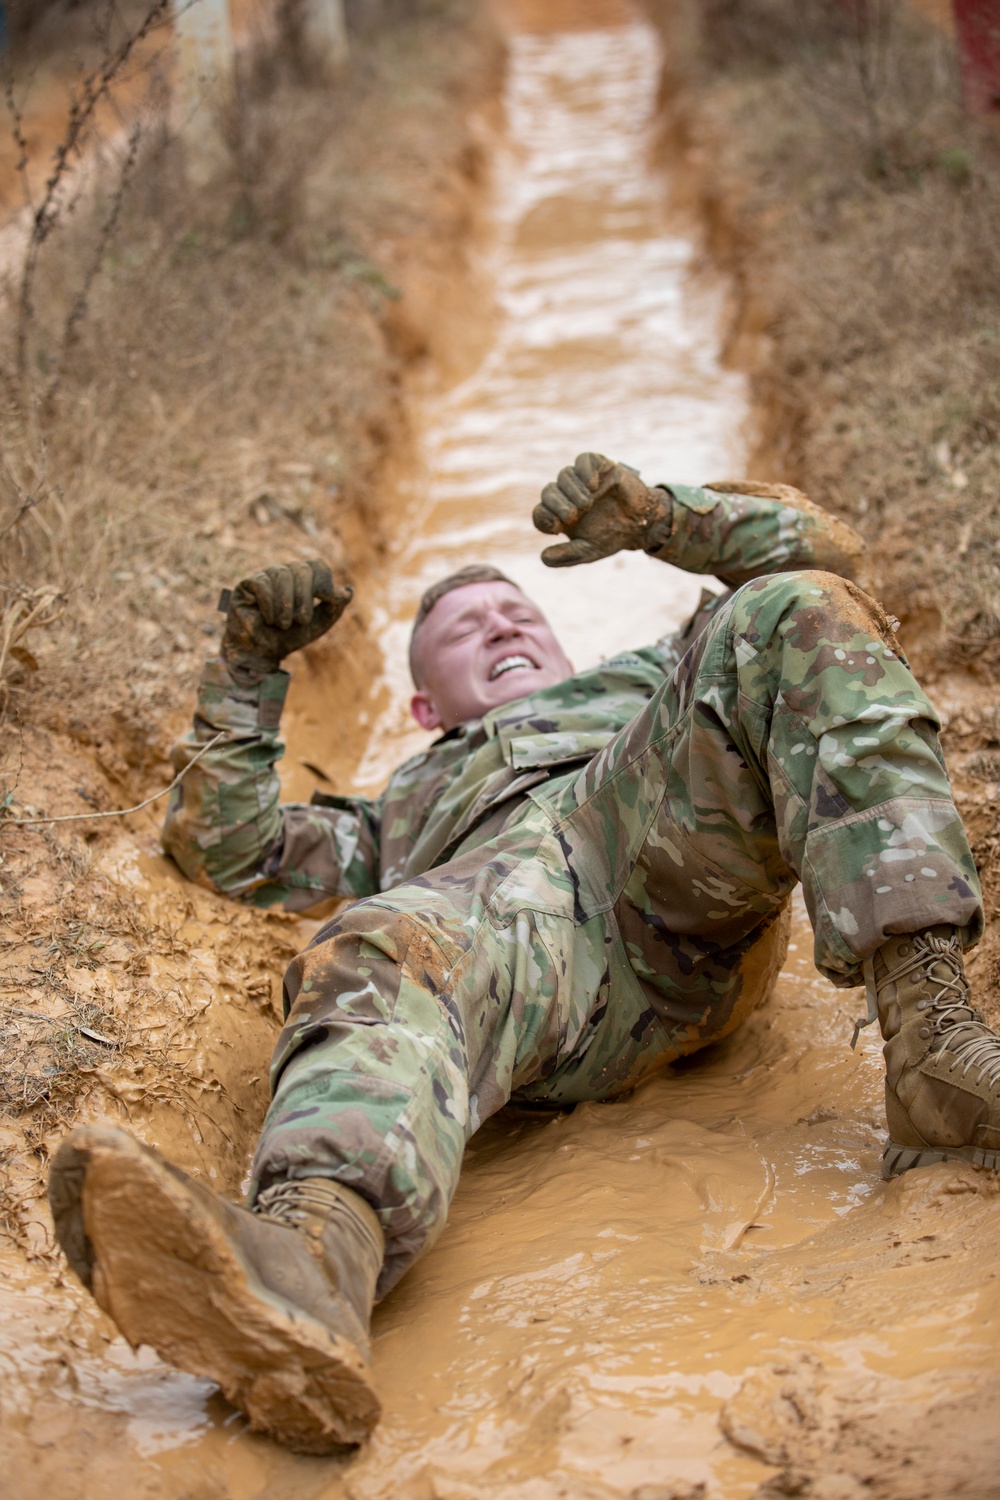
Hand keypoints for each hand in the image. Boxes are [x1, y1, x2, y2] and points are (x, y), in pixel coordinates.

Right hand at [221, 559, 351, 680]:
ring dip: (286, 603)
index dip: (324, 580)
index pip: (317, 565)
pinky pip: (262, 583)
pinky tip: (269, 619)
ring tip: (283, 624)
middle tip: (301, 620)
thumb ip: (334, 608)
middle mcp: (285, 573)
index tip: (327, 599)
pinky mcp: (246, 585)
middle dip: (305, 598)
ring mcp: (265, 576)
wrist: (262, 653)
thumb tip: (348, 590)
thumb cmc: (290, 637)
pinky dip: (269, 604)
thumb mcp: (318, 624)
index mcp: (304, 579)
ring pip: (282, 574)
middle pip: (301, 569)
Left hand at [532, 452, 668, 566]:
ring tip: (587, 504)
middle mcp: (568, 495)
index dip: (545, 517)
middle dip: (557, 504)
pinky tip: (593, 485)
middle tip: (572, 516)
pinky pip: (584, 460)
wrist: (641, 524)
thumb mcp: (589, 551)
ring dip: (572, 490)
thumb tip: (542, 558)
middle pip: (548, 492)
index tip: (557, 526)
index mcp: (561, 516)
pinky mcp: (599, 466)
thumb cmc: (612, 537)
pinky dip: (585, 471)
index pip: (541, 512)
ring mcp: (582, 480)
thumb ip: (567, 555)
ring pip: (564, 475)